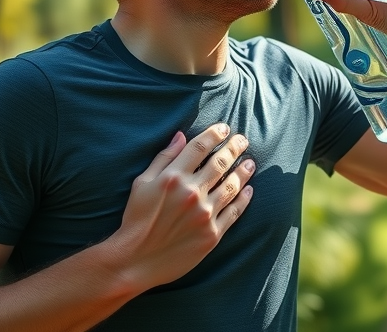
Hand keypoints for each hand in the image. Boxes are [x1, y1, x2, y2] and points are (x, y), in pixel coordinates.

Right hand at [105, 124, 254, 290]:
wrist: (135, 259)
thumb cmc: (136, 219)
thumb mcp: (142, 183)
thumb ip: (163, 158)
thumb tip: (181, 136)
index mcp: (173, 177)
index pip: (200, 147)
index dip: (215, 134)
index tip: (224, 128)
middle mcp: (192, 192)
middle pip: (220, 162)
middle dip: (234, 147)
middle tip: (243, 140)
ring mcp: (204, 214)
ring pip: (231, 185)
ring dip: (243, 171)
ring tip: (250, 163)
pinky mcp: (212, 234)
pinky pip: (234, 212)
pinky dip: (244, 199)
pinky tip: (249, 190)